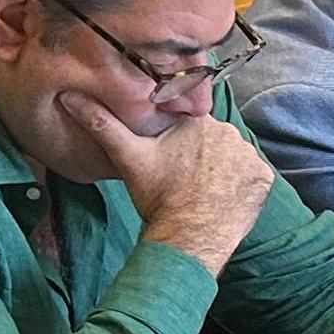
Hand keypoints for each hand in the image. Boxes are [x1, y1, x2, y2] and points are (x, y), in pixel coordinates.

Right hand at [65, 96, 277, 275]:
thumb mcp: (129, 157)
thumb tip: (70, 96)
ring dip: (223, 171)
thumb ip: (103, 124)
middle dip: (202, 158)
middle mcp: (229, 132)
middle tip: (185, 182)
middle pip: (215, 142)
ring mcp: (250, 156)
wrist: (188, 237)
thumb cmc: (158, 198)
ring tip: (203, 192)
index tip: (172, 164)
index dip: (181, 146)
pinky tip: (223, 198)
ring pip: (233, 158)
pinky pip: (253, 176)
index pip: (191, 126)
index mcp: (198, 121)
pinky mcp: (264, 179)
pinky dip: (241, 186)